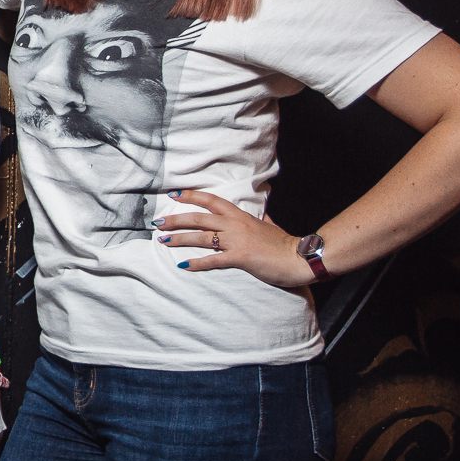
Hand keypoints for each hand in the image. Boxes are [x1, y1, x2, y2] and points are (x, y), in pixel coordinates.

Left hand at [154, 190, 313, 287]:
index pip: (212, 201)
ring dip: (180, 238)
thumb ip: (258, 220)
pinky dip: (197, 263)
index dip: (192, 196)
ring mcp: (238, 240)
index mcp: (241, 216)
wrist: (301, 257)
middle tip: (158, 222)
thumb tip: (259, 214)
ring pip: (202, 237)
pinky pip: (213, 260)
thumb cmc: (284, 244)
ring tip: (163, 240)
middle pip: (199, 218)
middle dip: (176, 219)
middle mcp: (236, 225)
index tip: (174, 195)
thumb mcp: (269, 226)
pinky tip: (183, 266)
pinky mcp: (241, 257)